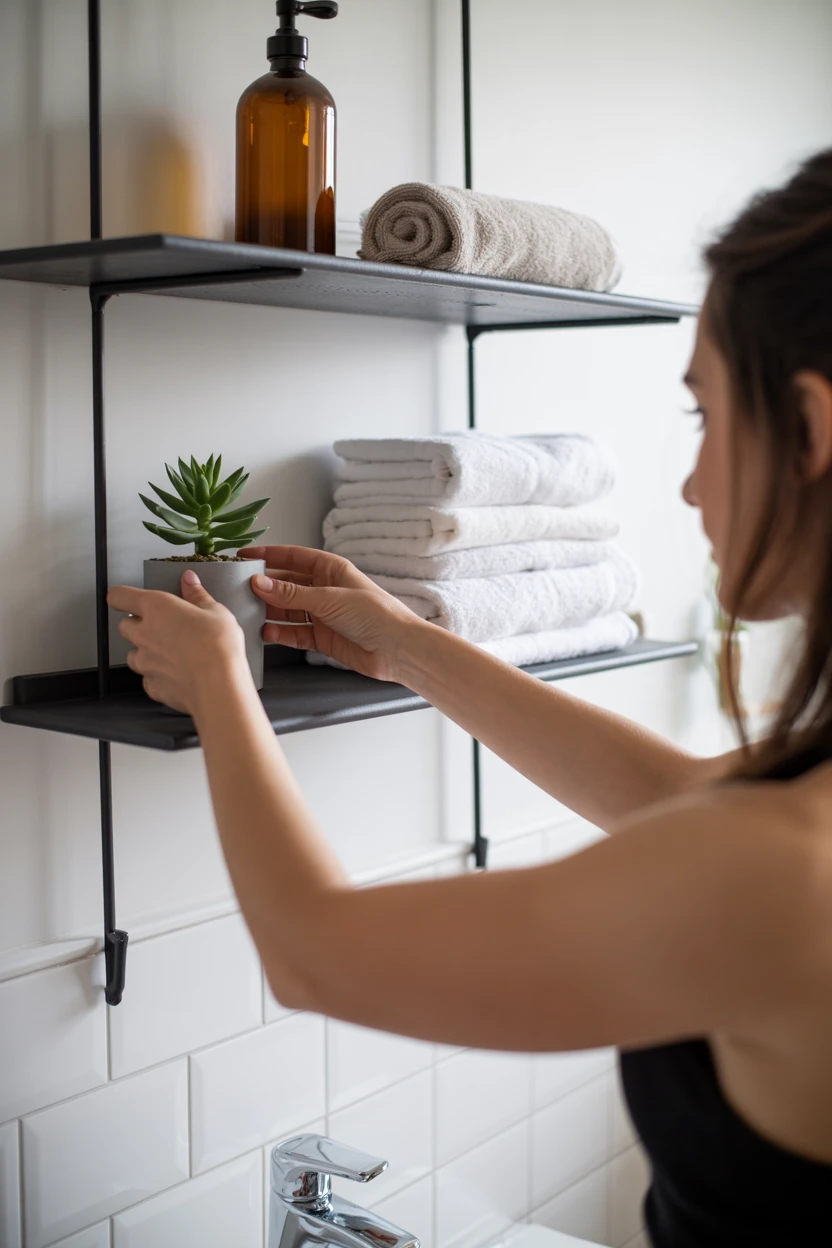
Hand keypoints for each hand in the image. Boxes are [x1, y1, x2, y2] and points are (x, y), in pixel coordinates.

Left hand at [107, 571, 248, 713]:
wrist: (218, 685)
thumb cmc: (217, 647)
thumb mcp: (216, 612)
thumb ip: (197, 596)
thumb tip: (189, 581)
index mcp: (156, 608)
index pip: (119, 596)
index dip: (121, 596)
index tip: (127, 598)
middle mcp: (143, 634)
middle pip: (124, 626)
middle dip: (137, 625)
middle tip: (162, 626)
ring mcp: (145, 662)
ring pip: (133, 655)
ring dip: (145, 652)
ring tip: (172, 653)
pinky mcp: (152, 686)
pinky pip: (148, 679)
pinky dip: (158, 676)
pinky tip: (178, 674)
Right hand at [241, 545, 424, 681]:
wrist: (397, 649)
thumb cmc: (374, 614)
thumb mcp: (329, 598)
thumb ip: (292, 594)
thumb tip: (258, 583)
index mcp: (330, 569)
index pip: (292, 557)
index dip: (268, 555)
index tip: (242, 556)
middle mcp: (324, 589)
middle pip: (286, 584)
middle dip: (263, 587)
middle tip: (237, 589)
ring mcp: (322, 614)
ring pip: (287, 610)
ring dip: (269, 611)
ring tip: (245, 612)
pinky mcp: (322, 638)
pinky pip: (294, 633)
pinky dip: (280, 633)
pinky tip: (265, 632)